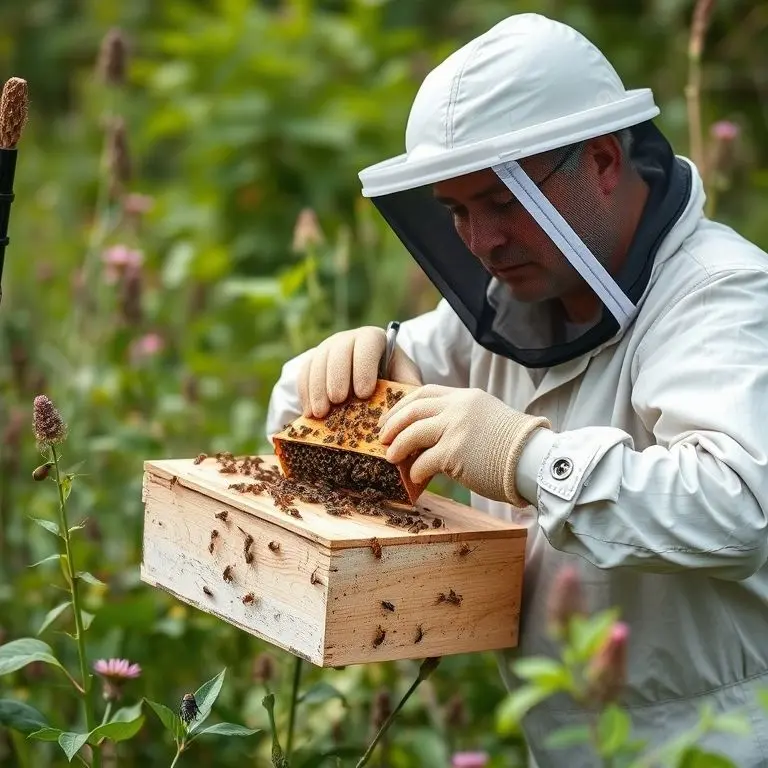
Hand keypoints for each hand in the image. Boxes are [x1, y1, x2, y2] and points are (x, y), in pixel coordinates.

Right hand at [298, 326, 421, 417]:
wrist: (369, 384)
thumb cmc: (391, 382)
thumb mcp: (404, 381)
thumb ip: (409, 388)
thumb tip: (412, 403)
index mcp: (373, 339)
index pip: (368, 343)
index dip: (364, 366)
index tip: (364, 393)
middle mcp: (348, 339)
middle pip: (338, 351)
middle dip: (336, 377)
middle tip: (338, 401)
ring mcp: (327, 349)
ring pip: (317, 362)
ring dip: (317, 388)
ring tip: (321, 413)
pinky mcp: (312, 363)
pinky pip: (304, 374)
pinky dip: (305, 394)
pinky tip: (309, 413)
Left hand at [377, 385, 549, 505]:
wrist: (534, 460)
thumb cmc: (512, 446)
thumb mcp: (485, 417)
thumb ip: (459, 418)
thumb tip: (429, 435)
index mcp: (465, 396)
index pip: (423, 393)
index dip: (401, 406)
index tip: (389, 419)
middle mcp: (458, 407)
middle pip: (412, 410)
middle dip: (392, 424)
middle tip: (382, 438)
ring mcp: (456, 428)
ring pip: (413, 433)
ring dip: (398, 446)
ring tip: (390, 457)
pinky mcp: (455, 452)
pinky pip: (424, 460)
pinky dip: (415, 469)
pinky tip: (415, 477)